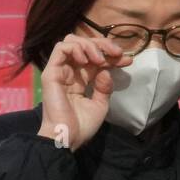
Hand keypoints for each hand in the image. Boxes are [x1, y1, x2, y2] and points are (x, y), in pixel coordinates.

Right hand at [37, 33, 130, 151]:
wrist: (66, 138)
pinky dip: (76, 48)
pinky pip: (61, 48)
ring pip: (72, 41)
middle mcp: (70, 71)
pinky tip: (87, 60)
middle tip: (117, 53)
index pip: (97, 58)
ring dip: (90, 45)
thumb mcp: (100, 104)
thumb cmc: (81, 126)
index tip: (128, 60)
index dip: (112, 56)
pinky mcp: (51, 72)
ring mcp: (60, 70)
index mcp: (81, 79)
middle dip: (103, 45)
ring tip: (100, 59)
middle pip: (85, 45)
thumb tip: (106, 71)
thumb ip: (104, 87)